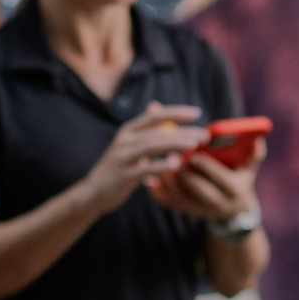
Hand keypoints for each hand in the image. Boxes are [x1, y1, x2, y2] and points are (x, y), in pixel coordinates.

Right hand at [70, 103, 205, 222]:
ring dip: (176, 143)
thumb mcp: (129, 145)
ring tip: (195, 144)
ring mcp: (123, 157)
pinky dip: (161, 165)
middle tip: (204, 134)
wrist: (94, 192)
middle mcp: (125, 140)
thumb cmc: (118, 168)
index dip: (176, 112)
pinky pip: (145, 168)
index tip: (197, 113)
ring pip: (153, 146)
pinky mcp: (123, 175)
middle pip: (158, 131)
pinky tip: (176, 164)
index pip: (154, 116)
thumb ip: (144, 129)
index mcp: (128, 131)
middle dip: (183, 131)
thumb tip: (156, 106)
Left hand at [152, 140, 260, 223]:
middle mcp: (219, 203)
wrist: (233, 212)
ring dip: (168, 184)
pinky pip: (172, 206)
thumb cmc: (239, 180)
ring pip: (182, 199)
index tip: (192, 150)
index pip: (219, 177)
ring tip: (155, 166)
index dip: (205, 164)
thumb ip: (253, 155)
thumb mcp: (248, 170)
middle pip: (199, 189)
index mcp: (235, 189)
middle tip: (170, 156)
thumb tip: (258, 140)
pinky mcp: (189, 213)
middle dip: (184, 173)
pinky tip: (150, 183)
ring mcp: (202, 211)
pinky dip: (160, 195)